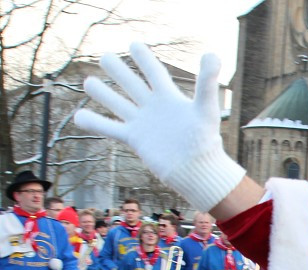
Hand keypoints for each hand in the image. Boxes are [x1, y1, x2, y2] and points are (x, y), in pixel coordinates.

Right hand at [74, 43, 245, 211]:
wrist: (197, 169)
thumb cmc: (205, 140)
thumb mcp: (206, 107)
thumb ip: (207, 82)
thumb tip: (212, 54)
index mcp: (169, 98)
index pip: (154, 72)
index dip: (144, 58)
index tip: (133, 44)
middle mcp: (154, 108)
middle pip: (132, 85)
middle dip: (119, 71)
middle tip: (105, 56)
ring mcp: (143, 123)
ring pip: (118, 104)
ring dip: (103, 94)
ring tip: (88, 81)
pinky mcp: (135, 139)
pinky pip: (111, 129)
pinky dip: (94, 123)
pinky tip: (78, 116)